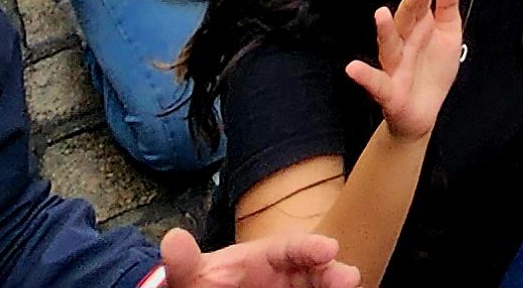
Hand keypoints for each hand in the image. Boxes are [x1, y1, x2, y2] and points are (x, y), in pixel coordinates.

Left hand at [156, 227, 360, 287]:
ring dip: (333, 287)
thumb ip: (186, 263)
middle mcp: (284, 275)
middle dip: (333, 272)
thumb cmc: (203, 286)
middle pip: (314, 270)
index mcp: (263, 258)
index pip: (289, 247)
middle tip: (350, 278)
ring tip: (351, 287)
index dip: (310, 246)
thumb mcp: (193, 276)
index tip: (329, 248)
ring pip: (317, 287)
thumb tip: (172, 239)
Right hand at [344, 0, 467, 142]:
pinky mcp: (389, 92)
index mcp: (418, 28)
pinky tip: (353, 68)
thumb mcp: (449, 35)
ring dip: (384, 31)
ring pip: (388, 46)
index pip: (420, 5)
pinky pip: (375, 83)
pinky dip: (364, 76)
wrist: (425, 112)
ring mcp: (394, 66)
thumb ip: (447, 7)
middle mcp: (403, 43)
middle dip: (411, 4)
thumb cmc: (433, 70)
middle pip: (404, 20)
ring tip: (380, 14)